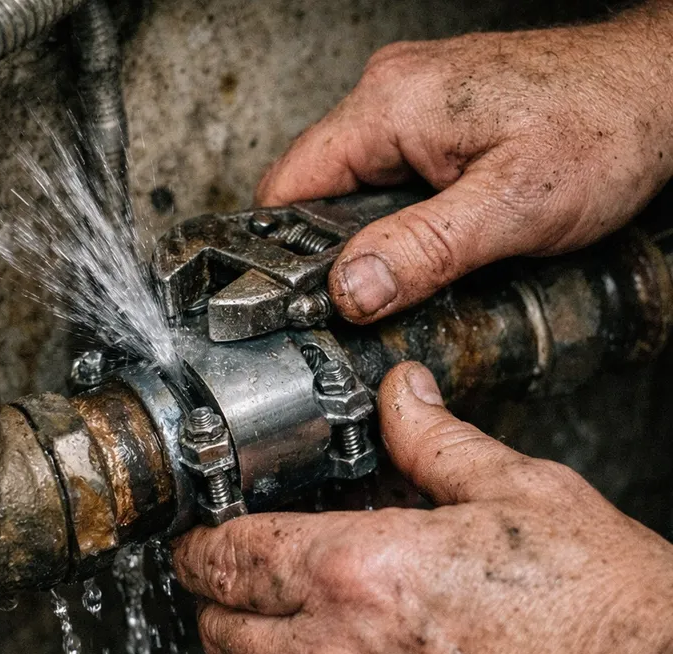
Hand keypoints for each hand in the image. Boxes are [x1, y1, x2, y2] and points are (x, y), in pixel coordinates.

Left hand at [173, 362, 672, 653]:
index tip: (199, 533)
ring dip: (237, 645)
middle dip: (211, 590)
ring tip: (264, 616)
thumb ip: (433, 437)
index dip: (201, 539)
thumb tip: (400, 392)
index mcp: (361, 571)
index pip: (230, 555)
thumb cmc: (596, 605)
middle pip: (217, 623)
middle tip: (229, 568)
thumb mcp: (516, 490)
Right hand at [256, 5, 672, 323]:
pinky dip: (392, 222)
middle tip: (357, 304)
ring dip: (365, 239)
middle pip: (314, 192)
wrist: (660, 90)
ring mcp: (411, 107)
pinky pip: (386, 181)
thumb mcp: (511, 206)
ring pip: (351, 190)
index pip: (288, 186)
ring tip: (396, 278)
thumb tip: (350, 290)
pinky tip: (422, 248)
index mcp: (389, 107)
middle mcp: (389, 97)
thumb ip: (423, 250)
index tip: (293, 300)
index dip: (279, 250)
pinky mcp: (434, 124)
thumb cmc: (604, 126)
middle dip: (327, 252)